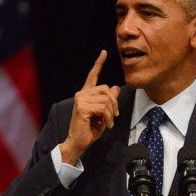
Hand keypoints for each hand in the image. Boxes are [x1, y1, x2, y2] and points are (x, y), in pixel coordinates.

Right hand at [61, 50, 120, 164]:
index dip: (99, 63)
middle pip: (107, 89)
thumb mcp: (104, 114)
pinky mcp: (82, 107)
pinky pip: (103, 108)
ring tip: (109, 122)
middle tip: (114, 116)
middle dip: (115, 103)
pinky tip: (105, 125)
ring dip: (111, 113)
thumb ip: (109, 101)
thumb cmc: (90, 129)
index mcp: (86, 94)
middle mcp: (82, 94)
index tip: (104, 52)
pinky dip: (108, 118)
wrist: (79, 142)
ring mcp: (80, 99)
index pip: (93, 75)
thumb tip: (117, 88)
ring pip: (106, 99)